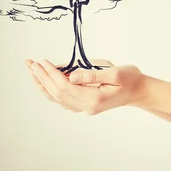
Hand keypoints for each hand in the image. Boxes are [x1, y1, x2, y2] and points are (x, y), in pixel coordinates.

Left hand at [25, 59, 146, 114]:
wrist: (139, 91)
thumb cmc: (131, 79)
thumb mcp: (115, 73)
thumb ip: (93, 74)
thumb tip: (71, 75)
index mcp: (94, 98)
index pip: (65, 86)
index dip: (51, 74)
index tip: (43, 61)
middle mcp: (87, 106)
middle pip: (58, 93)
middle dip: (42, 77)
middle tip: (30, 64)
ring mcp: (86, 108)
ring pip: (58, 98)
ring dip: (44, 84)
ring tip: (33, 71)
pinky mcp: (86, 105)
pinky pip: (63, 100)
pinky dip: (51, 90)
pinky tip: (45, 82)